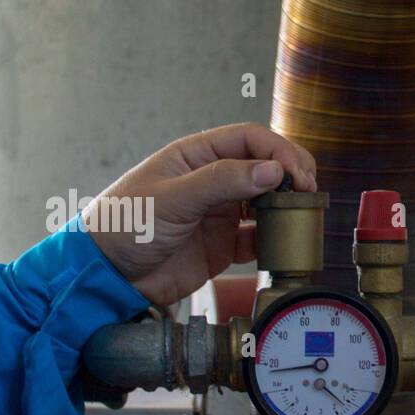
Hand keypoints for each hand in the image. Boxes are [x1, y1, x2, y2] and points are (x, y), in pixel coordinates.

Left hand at [82, 123, 318, 307]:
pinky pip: (257, 239)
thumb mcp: (172, 198)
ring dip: (287, 207)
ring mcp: (218, 213)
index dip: (278, 151)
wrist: (105, 275)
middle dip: (290, 176)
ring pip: (265, 203)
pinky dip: (274, 240)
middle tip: (309, 192)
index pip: (249, 139)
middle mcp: (211, 180)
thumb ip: (222, 182)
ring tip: (303, 217)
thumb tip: (272, 169)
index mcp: (196, 156)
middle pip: (264, 168)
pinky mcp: (221, 246)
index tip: (297, 172)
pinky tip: (283, 242)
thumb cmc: (124, 223)